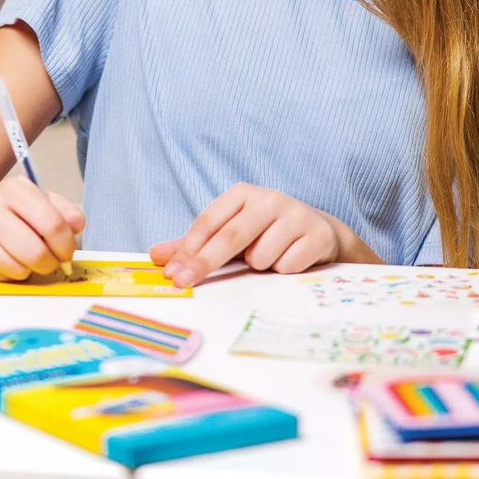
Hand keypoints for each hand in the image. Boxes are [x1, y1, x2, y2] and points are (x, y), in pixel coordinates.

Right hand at [0, 176, 85, 281]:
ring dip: (32, 270)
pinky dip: (13, 275)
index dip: (67, 244)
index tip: (67, 251)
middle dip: (51, 263)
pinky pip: (4, 279)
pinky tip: (10, 260)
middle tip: (53, 261)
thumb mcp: (40, 199)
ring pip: (19, 270)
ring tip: (28, 257)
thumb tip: (76, 227)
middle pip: (35, 253)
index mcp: (13, 189)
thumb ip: (64, 212)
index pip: (52, 224)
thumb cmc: (13, 208)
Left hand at [151, 183, 371, 286]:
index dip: (188, 250)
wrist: (322, 233)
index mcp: (243, 194)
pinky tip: (292, 258)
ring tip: (271, 256)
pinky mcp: (317, 235)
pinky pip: (286, 266)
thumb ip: (195, 244)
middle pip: (229, 236)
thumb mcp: (231, 233)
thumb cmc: (266, 233)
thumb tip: (155, 255)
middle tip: (183, 283)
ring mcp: (296, 214)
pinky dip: (283, 270)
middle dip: (203, 263)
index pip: (208, 222)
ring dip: (260, 266)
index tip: (171, 274)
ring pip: (260, 257)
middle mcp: (269, 198)